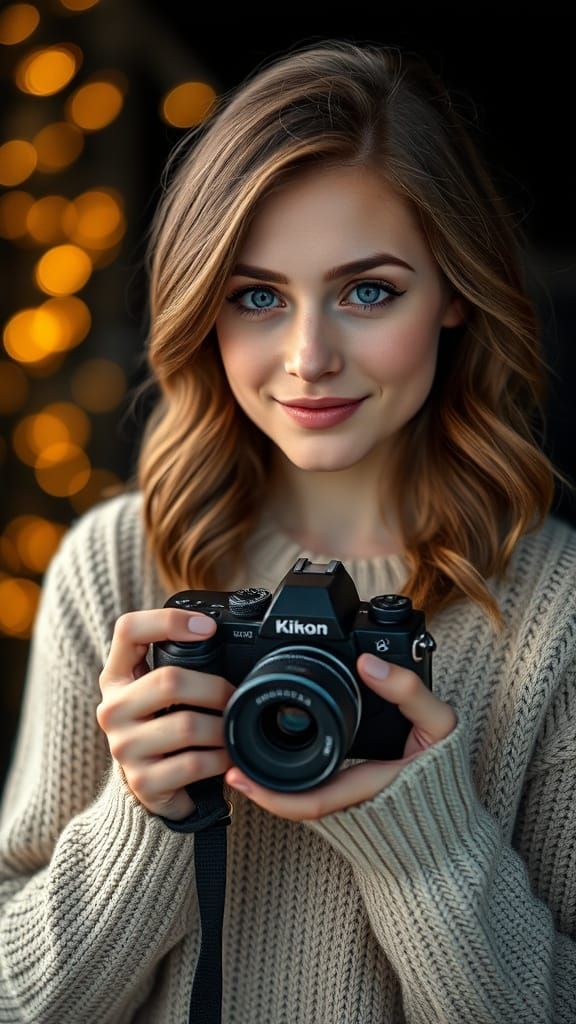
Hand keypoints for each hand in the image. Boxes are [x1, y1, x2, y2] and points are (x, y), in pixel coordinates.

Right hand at [97, 609, 235, 820]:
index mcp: (116, 677)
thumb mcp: (160, 691)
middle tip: (235, 697)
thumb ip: (178, 663)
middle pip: (169, 680)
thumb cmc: (163, 725)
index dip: (169, 620)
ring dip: (222, 727)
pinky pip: (193, 764)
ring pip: (187, 725)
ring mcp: (124, 747)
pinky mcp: (143, 782)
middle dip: (215, 688)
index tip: (208, 628)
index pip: (128, 630)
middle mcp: (112, 709)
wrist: (152, 786)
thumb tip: (224, 635)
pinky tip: (227, 758)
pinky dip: (220, 759)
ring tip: (233, 729)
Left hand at [225, 652, 456, 820]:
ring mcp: (352, 813)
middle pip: (299, 808)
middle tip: (229, 772)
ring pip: (305, 806)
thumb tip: (368, 663)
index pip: (315, 802)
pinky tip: (269, 771)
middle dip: (262, 793)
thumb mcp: (441, 727)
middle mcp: (357, 808)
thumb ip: (409, 692)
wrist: (452, 828)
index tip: (241, 776)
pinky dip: (290, 789)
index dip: (274, 796)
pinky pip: (317, 801)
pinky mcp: (351, 813)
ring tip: (238, 770)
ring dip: (271, 791)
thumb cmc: (445, 776)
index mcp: (374, 789)